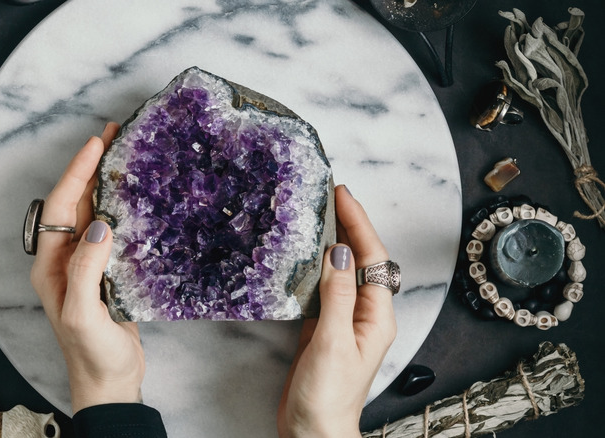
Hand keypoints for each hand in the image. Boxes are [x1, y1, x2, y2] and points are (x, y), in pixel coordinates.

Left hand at [30, 122, 145, 412]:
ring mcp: (85, 263)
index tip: (95, 143)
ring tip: (122, 154)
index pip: (60, 206)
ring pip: (92, 211)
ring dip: (104, 182)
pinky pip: (110, 229)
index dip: (77, 172)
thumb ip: (87, 268)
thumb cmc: (90, 352)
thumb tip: (100, 225)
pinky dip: (119, 206)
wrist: (109, 379)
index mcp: (51, 263)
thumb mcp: (83, 312)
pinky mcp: (106, 270)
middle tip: (111, 135)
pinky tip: (134, 196)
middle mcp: (64, 258)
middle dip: (89, 167)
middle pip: (73, 202)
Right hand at [277, 185, 396, 436]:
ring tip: (320, 214)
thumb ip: (338, 295)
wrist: (313, 431)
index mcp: (377, 316)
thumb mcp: (334, 341)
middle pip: (362, 258)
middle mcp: (365, 313)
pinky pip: (326, 286)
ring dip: (335, 241)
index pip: (373, 258)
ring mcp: (346, 319)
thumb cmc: (328, 395)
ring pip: (343, 269)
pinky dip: (317, 264)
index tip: (342, 196)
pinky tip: (306, 253)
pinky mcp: (325, 326)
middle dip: (350, 225)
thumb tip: (340, 252)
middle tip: (331, 195)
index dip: (359, 223)